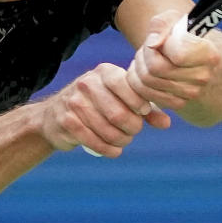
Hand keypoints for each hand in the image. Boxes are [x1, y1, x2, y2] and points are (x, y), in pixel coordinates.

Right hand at [41, 63, 170, 157]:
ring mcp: (74, 102)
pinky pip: (94, 141)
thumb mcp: (120, 99)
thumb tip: (166, 123)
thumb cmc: (97, 105)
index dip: (139, 103)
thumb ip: (146, 109)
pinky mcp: (66, 121)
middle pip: (119, 114)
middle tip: (133, 131)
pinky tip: (114, 150)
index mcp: (104, 72)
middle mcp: (86, 83)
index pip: (127, 86)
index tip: (143, 112)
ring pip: (108, 130)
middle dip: (132, 128)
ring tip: (123, 140)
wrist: (55, 115)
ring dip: (121, 140)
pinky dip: (109, 150)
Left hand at [125, 10, 221, 112]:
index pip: (177, 55)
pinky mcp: (178, 104)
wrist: (198, 60)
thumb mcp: (175, 20)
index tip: (160, 39)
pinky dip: (138, 82)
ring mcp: (191, 94)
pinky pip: (145, 94)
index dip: (159, 44)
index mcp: (208, 54)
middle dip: (143, 55)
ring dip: (138, 67)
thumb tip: (153, 44)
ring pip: (146, 82)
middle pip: (155, 69)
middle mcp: (202, 77)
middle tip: (148, 48)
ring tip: (147, 58)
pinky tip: (147, 72)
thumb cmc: (184, 36)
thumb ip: (161, 24)